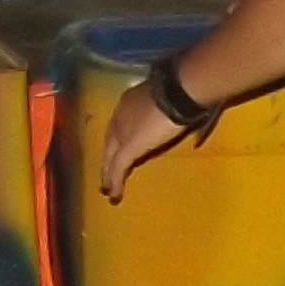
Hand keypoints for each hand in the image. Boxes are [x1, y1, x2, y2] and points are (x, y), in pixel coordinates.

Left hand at [94, 82, 203, 203]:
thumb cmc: (179, 92)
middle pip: (110, 142)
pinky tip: (114, 194)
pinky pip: (118, 166)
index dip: (117, 140)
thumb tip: (177, 117)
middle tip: (106, 176)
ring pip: (110, 156)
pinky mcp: (129, 146)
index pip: (119, 125)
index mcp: (129, 103)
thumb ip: (165, 112)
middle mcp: (120, 115)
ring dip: (109, 174)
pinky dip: (115, 181)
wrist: (177, 91)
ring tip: (108, 190)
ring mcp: (122, 131)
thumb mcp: (166, 100)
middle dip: (108, 159)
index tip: (116, 152)